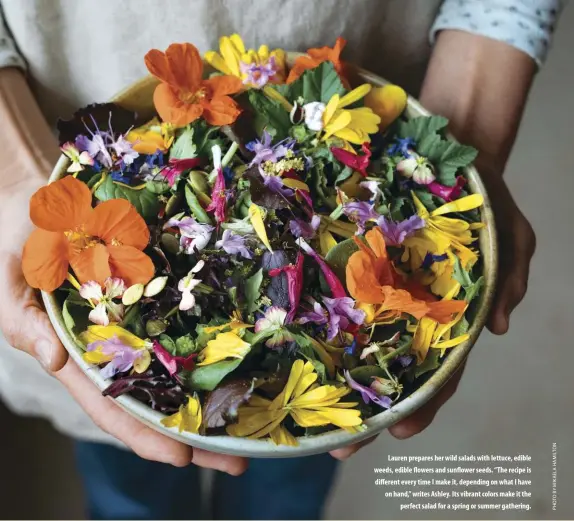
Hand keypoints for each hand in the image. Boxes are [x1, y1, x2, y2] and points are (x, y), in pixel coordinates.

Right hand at [0, 178, 246, 473]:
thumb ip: (24, 324)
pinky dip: (210, 342)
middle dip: (195, 432)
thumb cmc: (15, 244)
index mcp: (77, 357)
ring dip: (215, 393)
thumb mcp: (8, 287)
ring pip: (179, 367)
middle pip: (158, 400)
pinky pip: (185, 319)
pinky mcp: (155, 291)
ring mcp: (139, 320)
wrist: (38, 198)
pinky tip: (243, 360)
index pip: (112, 407)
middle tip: (240, 459)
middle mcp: (115, 346)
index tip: (181, 459)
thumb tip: (52, 360)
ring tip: (255, 419)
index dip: (144, 436)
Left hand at [331, 171, 535, 458]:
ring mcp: (374, 289)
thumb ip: (509, 275)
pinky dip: (318, 324)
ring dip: (335, 379)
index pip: (437, 368)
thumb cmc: (472, 194)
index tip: (401, 431)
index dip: (422, 403)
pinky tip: (293, 348)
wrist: (434, 147)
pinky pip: (333, 298)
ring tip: (306, 414)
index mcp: (444, 313)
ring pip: (356, 342)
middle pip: (388, 369)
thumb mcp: (505, 232)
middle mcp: (404, 310)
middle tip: (340, 444)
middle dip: (368, 409)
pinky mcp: (349, 265)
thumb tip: (497, 327)